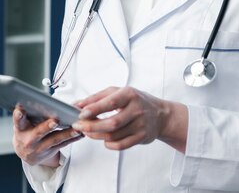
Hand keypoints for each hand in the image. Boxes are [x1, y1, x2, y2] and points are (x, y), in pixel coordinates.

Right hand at [12, 107, 82, 166]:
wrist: (26, 152)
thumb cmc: (27, 131)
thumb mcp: (24, 122)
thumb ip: (31, 111)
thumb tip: (41, 98)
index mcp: (21, 129)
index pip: (19, 121)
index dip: (19, 116)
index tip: (20, 110)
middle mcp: (29, 140)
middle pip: (38, 132)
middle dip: (47, 127)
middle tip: (55, 121)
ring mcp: (40, 147)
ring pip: (55, 139)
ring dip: (67, 133)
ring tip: (76, 129)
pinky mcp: (50, 151)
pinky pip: (63, 144)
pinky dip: (72, 138)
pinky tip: (80, 134)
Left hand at [72, 86, 187, 151]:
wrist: (161, 115)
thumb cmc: (137, 101)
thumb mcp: (119, 92)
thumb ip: (97, 97)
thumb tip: (78, 104)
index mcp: (129, 94)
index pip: (110, 102)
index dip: (94, 109)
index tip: (81, 113)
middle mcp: (136, 109)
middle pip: (111, 123)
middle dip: (92, 126)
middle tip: (79, 126)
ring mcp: (140, 124)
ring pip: (114, 135)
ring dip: (97, 136)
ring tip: (88, 132)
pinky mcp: (141, 137)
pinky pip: (121, 145)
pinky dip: (109, 144)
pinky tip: (104, 140)